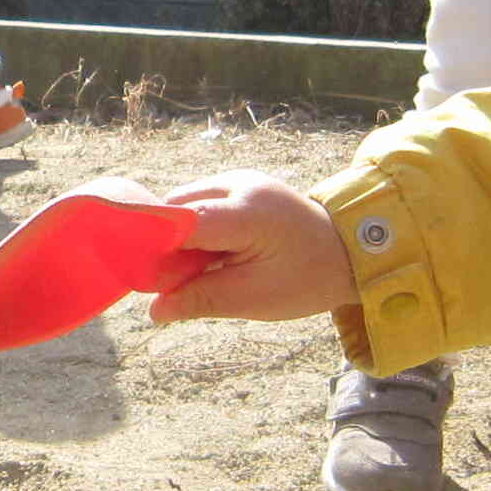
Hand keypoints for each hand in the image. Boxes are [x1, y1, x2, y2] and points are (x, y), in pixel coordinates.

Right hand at [143, 171, 358, 323]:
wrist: (348, 251)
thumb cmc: (306, 278)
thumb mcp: (255, 298)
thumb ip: (201, 299)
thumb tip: (154, 311)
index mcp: (247, 211)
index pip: (182, 221)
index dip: (156, 248)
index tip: (142, 279)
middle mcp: (239, 183)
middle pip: (177, 209)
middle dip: (167, 247)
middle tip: (174, 286)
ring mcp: (239, 178)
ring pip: (184, 205)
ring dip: (181, 240)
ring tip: (202, 272)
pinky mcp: (238, 184)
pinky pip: (201, 204)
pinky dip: (196, 232)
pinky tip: (212, 257)